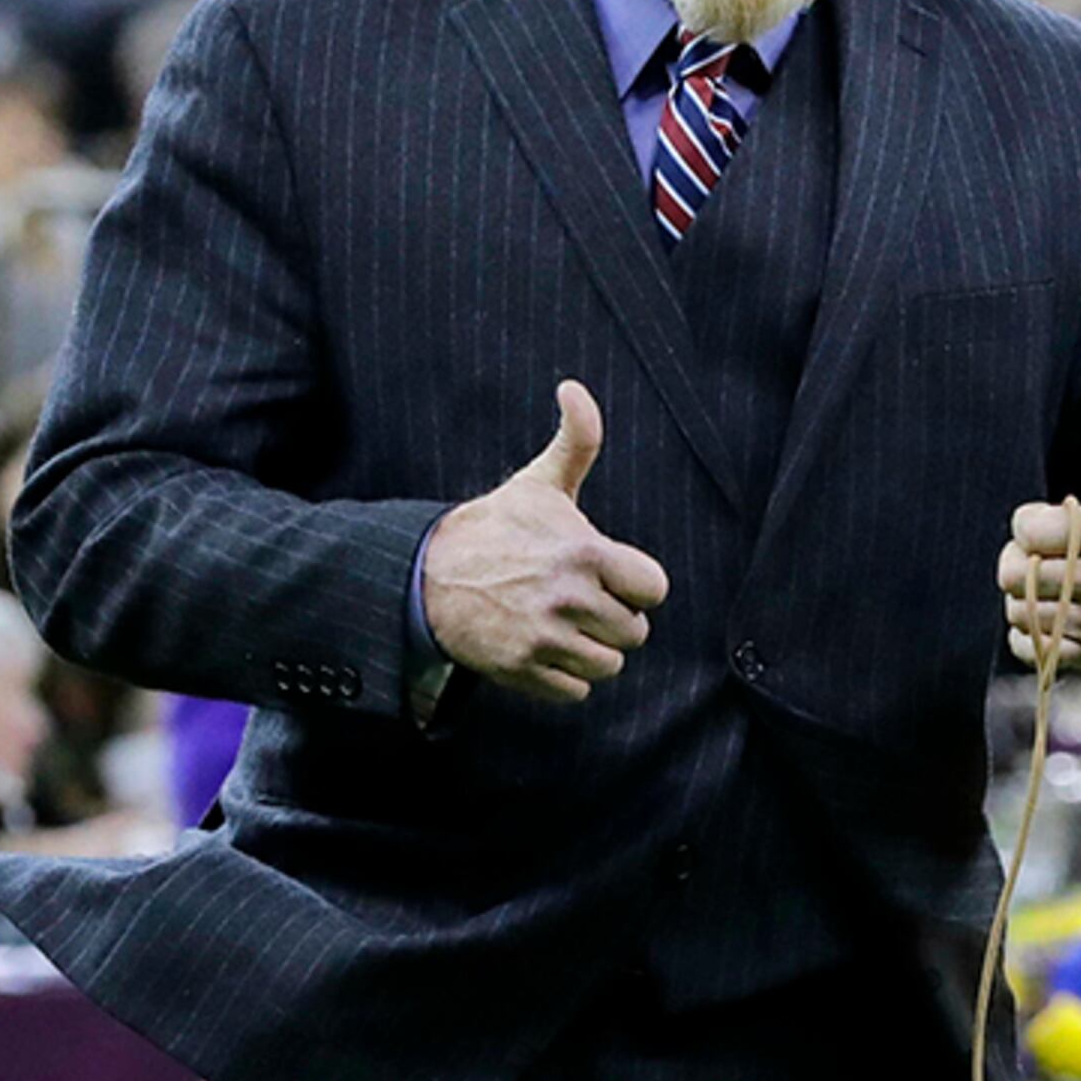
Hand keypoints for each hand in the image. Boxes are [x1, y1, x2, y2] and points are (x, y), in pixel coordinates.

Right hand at [420, 382, 671, 702]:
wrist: (426, 575)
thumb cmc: (495, 528)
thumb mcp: (539, 484)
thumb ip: (575, 440)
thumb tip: (574, 388)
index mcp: (584, 553)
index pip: (654, 589)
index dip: (637, 586)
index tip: (612, 577)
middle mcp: (568, 599)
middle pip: (634, 632)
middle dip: (614, 619)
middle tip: (582, 601)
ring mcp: (544, 639)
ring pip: (609, 665)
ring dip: (593, 650)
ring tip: (564, 626)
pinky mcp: (522, 671)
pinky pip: (576, 692)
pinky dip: (565, 678)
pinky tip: (544, 649)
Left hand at [998, 367, 1080, 674]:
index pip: (1031, 529)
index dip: (1027, 522)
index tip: (1044, 521)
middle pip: (1017, 573)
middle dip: (1017, 559)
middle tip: (1036, 553)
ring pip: (1023, 611)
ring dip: (1023, 597)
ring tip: (1045, 582)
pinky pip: (1037, 649)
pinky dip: (1032, 635)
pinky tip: (1050, 615)